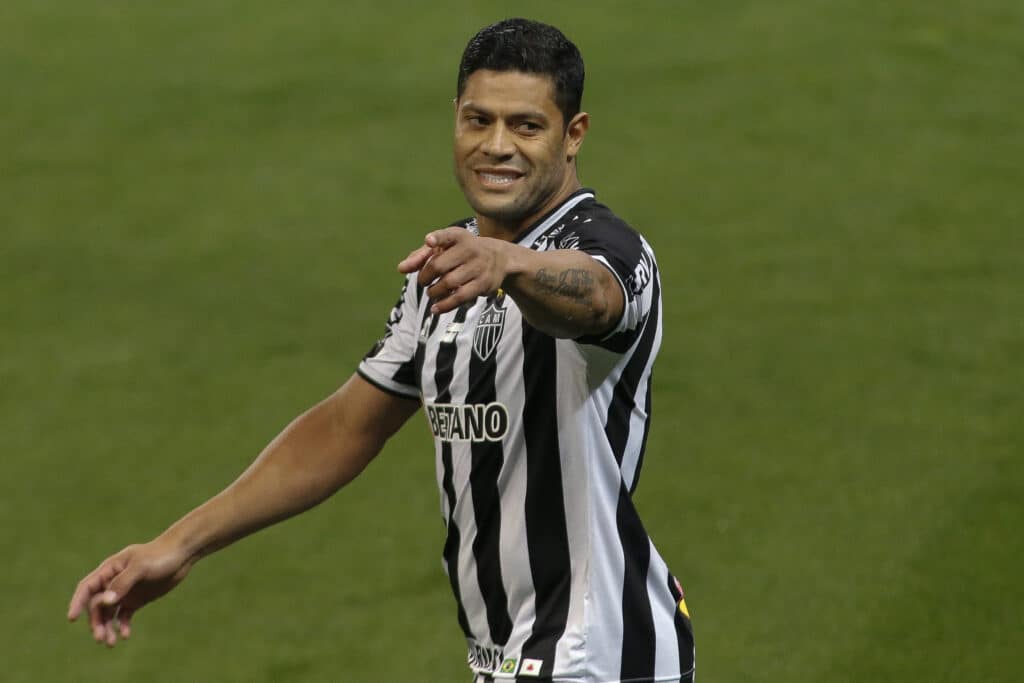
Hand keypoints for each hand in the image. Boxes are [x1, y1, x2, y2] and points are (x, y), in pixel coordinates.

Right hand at [67, 539, 194, 646]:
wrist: (181, 555)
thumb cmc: (159, 556)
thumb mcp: (141, 567)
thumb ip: (123, 582)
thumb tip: (106, 601)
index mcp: (110, 569)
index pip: (87, 587)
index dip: (77, 602)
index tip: (72, 618)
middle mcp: (113, 582)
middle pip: (97, 605)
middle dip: (96, 622)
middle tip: (100, 638)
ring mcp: (124, 592)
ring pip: (109, 613)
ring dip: (107, 627)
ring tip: (111, 643)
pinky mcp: (136, 600)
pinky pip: (123, 616)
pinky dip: (122, 626)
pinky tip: (126, 635)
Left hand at [398, 227, 508, 313]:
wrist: (499, 259)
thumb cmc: (464, 252)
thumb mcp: (446, 248)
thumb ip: (422, 255)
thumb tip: (401, 268)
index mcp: (458, 236)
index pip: (447, 235)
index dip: (437, 238)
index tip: (429, 241)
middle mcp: (470, 249)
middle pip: (439, 266)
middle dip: (425, 277)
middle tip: (423, 282)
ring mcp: (478, 267)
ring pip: (448, 283)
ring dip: (433, 292)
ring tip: (431, 293)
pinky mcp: (483, 284)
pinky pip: (460, 297)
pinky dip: (444, 305)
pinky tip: (435, 308)